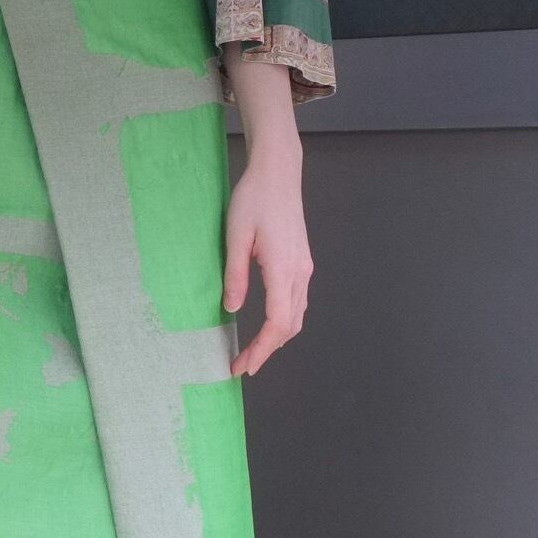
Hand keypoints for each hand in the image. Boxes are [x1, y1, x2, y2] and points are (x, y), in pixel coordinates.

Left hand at [223, 142, 310, 377]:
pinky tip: (269, 326)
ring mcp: (304, 267)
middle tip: (243, 365)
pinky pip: (297, 301)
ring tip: (254, 351)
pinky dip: (284, 321)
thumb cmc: (254, 198)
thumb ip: (235, 275)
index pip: (278, 322)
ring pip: (297, 315)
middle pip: (290, 325)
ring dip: (277, 338)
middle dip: (268, 350)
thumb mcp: (235, 237)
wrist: (277, 172)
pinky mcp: (302, 261)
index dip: (262, 348)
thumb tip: (233, 308)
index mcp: (283, 268)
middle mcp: (299, 272)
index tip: (244, 365)